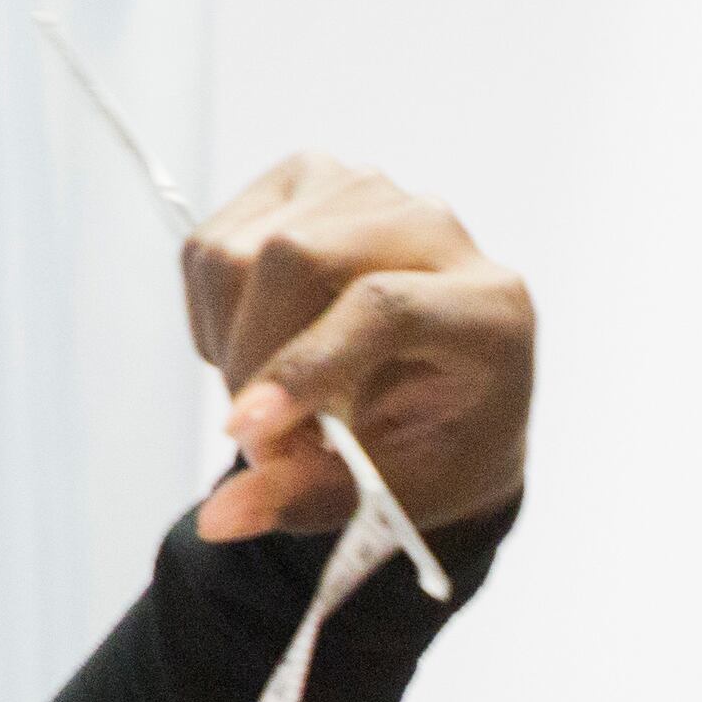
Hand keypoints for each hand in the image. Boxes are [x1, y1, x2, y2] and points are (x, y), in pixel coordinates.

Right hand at [179, 151, 534, 542]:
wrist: (448, 390)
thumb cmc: (440, 445)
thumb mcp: (400, 495)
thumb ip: (315, 503)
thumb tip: (216, 520)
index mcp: (490, 307)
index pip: (384, 307)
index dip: (305, 366)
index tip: (248, 433)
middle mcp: (435, 229)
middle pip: (295, 257)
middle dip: (254, 360)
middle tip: (263, 443)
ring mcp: (365, 191)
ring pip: (240, 252)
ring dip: (230, 347)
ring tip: (273, 402)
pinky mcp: (304, 181)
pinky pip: (211, 248)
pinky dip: (212, 320)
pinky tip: (260, 353)